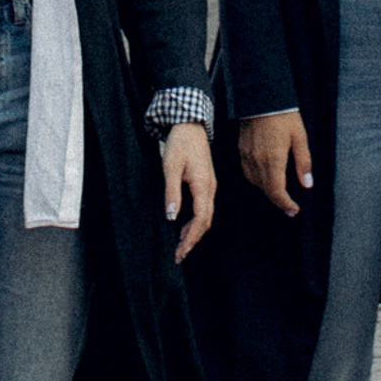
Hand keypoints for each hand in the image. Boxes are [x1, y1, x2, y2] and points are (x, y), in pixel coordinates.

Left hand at [161, 122, 215, 259]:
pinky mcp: (206, 182)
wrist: (190, 125)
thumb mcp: (171, 167)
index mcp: (203, 186)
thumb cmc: (180, 143)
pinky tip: (185, 226)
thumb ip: (172, 193)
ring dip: (194, 232)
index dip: (190, 239)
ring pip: (206, 216)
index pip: (200, 220)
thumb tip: (172, 217)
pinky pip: (204, 207)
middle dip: (193, 240)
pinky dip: (196, 221)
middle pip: (205, 222)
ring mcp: (210, 185)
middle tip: (179, 255)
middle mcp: (210, 188)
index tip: (180, 252)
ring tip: (181, 245)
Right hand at [240, 109, 312, 216]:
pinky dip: (256, 179)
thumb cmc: (284, 115)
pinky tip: (264, 177)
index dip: (285, 204)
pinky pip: (247, 172)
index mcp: (273, 159)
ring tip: (279, 193)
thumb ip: (304, 162)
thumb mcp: (300, 137)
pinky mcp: (241, 149)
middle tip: (290, 207)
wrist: (262, 96)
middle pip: (266, 190)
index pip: (277, 191)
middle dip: (278, 201)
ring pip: (255, 182)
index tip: (294, 209)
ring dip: (267, 191)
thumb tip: (307, 184)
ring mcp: (247, 155)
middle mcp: (258, 160)